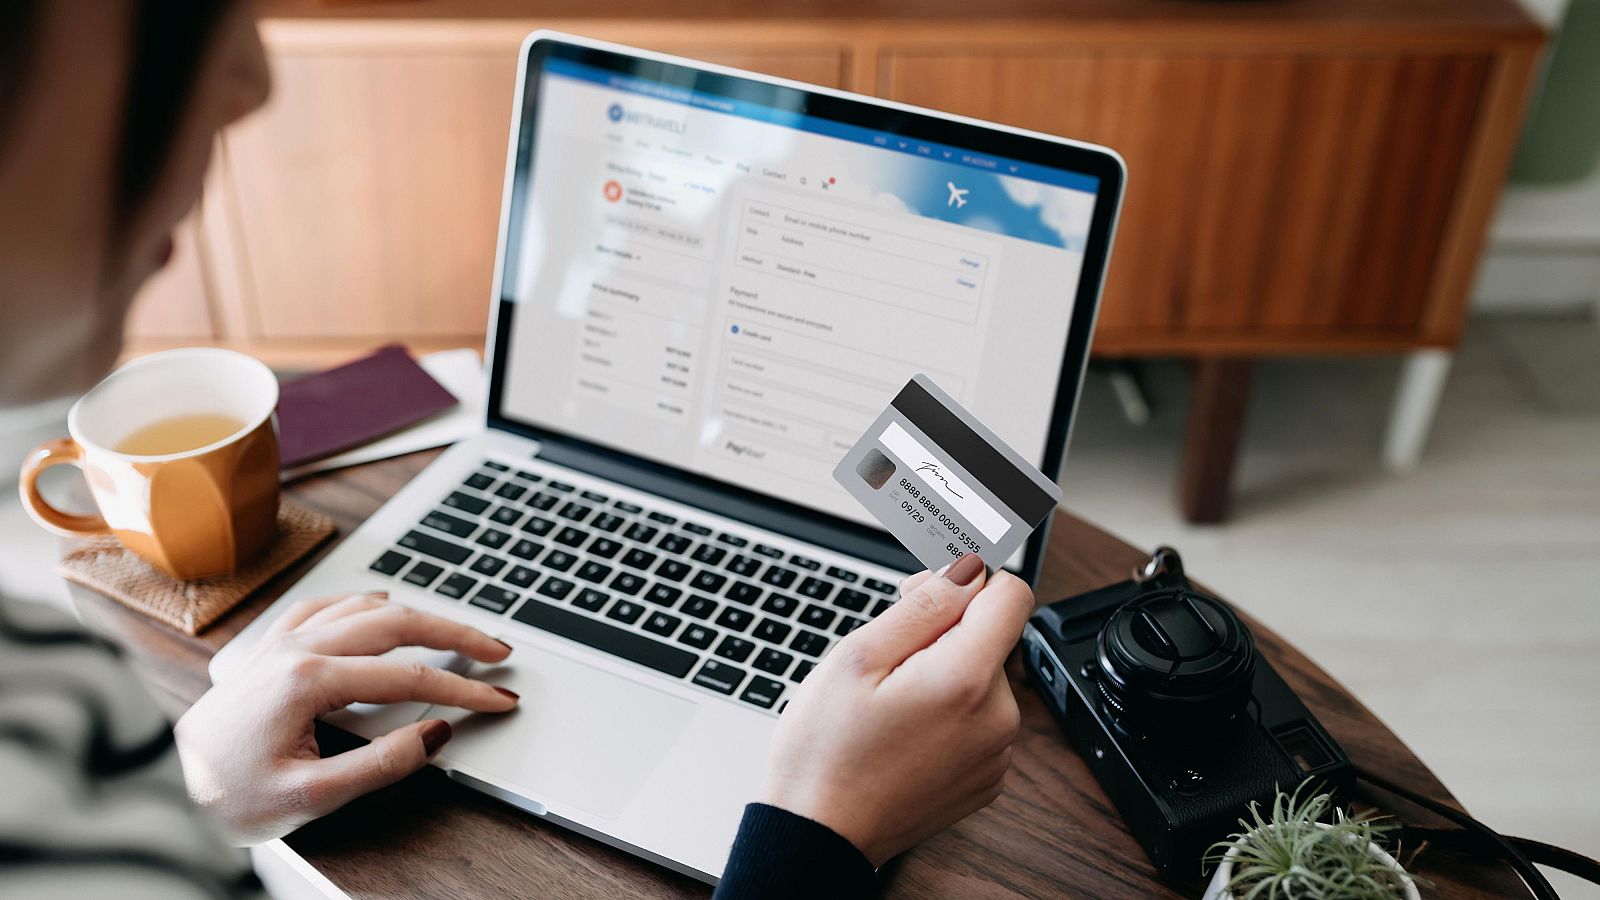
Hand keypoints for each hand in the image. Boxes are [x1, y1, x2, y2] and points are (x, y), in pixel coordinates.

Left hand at [174, 592, 517, 843]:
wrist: (160, 792)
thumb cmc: (223, 799)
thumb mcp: (308, 798)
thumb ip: (379, 766)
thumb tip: (435, 733)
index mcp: (309, 680)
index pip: (410, 676)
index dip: (464, 688)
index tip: (500, 699)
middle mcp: (296, 649)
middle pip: (397, 623)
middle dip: (455, 632)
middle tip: (498, 650)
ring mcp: (280, 644)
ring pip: (364, 608)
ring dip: (417, 614)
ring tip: (453, 630)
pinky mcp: (267, 652)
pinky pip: (324, 607)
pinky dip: (364, 605)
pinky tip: (377, 609)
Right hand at [759, 554, 1032, 865]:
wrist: (819, 835)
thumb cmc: (826, 752)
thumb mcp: (859, 656)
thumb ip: (925, 605)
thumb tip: (968, 568)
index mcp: (968, 680)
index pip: (1012, 594)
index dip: (968, 579)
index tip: (927, 591)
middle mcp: (998, 719)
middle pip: (991, 637)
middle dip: (943, 631)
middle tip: (884, 653)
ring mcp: (995, 754)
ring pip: (981, 678)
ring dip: (942, 673)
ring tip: (887, 700)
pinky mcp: (986, 778)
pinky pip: (978, 721)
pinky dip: (946, 713)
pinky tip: (901, 730)